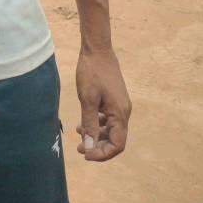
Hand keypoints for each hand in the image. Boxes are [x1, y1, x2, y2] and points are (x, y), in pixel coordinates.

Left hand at [75, 46, 130, 161]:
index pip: (117, 145)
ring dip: (97, 135)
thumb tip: (90, 147)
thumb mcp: (88, 99)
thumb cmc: (92, 72)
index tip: (85, 153)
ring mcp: (120, 104)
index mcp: (120, 113)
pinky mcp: (114, 99)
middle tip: (79, 147)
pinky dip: (98, 124)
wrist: (97, 49)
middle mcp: (124, 111)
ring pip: (111, 129)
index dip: (102, 154)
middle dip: (98, 146)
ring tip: (79, 134)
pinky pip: (109, 118)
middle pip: (115, 139)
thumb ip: (90, 124)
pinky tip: (84, 122)